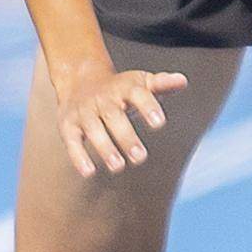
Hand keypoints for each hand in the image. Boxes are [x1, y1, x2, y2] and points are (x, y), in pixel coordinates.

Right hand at [49, 52, 188, 178]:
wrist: (80, 79)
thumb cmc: (120, 89)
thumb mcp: (141, 83)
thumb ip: (162, 84)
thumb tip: (182, 81)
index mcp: (124, 87)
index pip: (138, 94)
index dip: (148, 107)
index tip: (159, 123)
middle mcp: (103, 98)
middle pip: (113, 114)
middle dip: (126, 136)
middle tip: (140, 158)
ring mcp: (84, 111)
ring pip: (93, 128)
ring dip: (105, 147)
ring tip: (118, 166)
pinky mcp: (69, 124)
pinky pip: (72, 140)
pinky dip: (78, 156)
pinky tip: (88, 172)